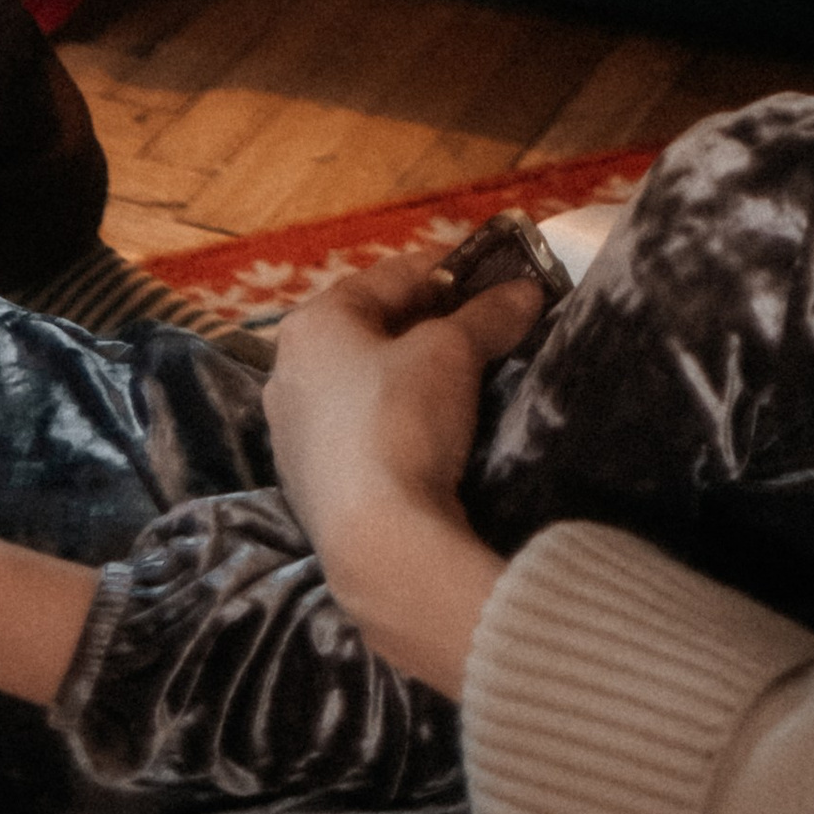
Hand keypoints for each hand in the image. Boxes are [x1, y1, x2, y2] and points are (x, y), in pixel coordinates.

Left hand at [264, 249, 542, 693]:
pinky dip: (392, 422)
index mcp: (312, 323)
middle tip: (484, 327)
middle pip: (371, 329)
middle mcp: (286, 371)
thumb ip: (489, 314)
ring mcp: (291, 434)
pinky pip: (356, 432)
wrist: (377, 543)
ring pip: (361, 382)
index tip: (494, 277)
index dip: (449, 270)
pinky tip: (429, 436)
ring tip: (464, 381)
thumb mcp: (454, 352)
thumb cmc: (403, 420)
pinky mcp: (306, 486)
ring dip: (410, 375)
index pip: (391, 276)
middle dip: (429, 324)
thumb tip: (527, 291)